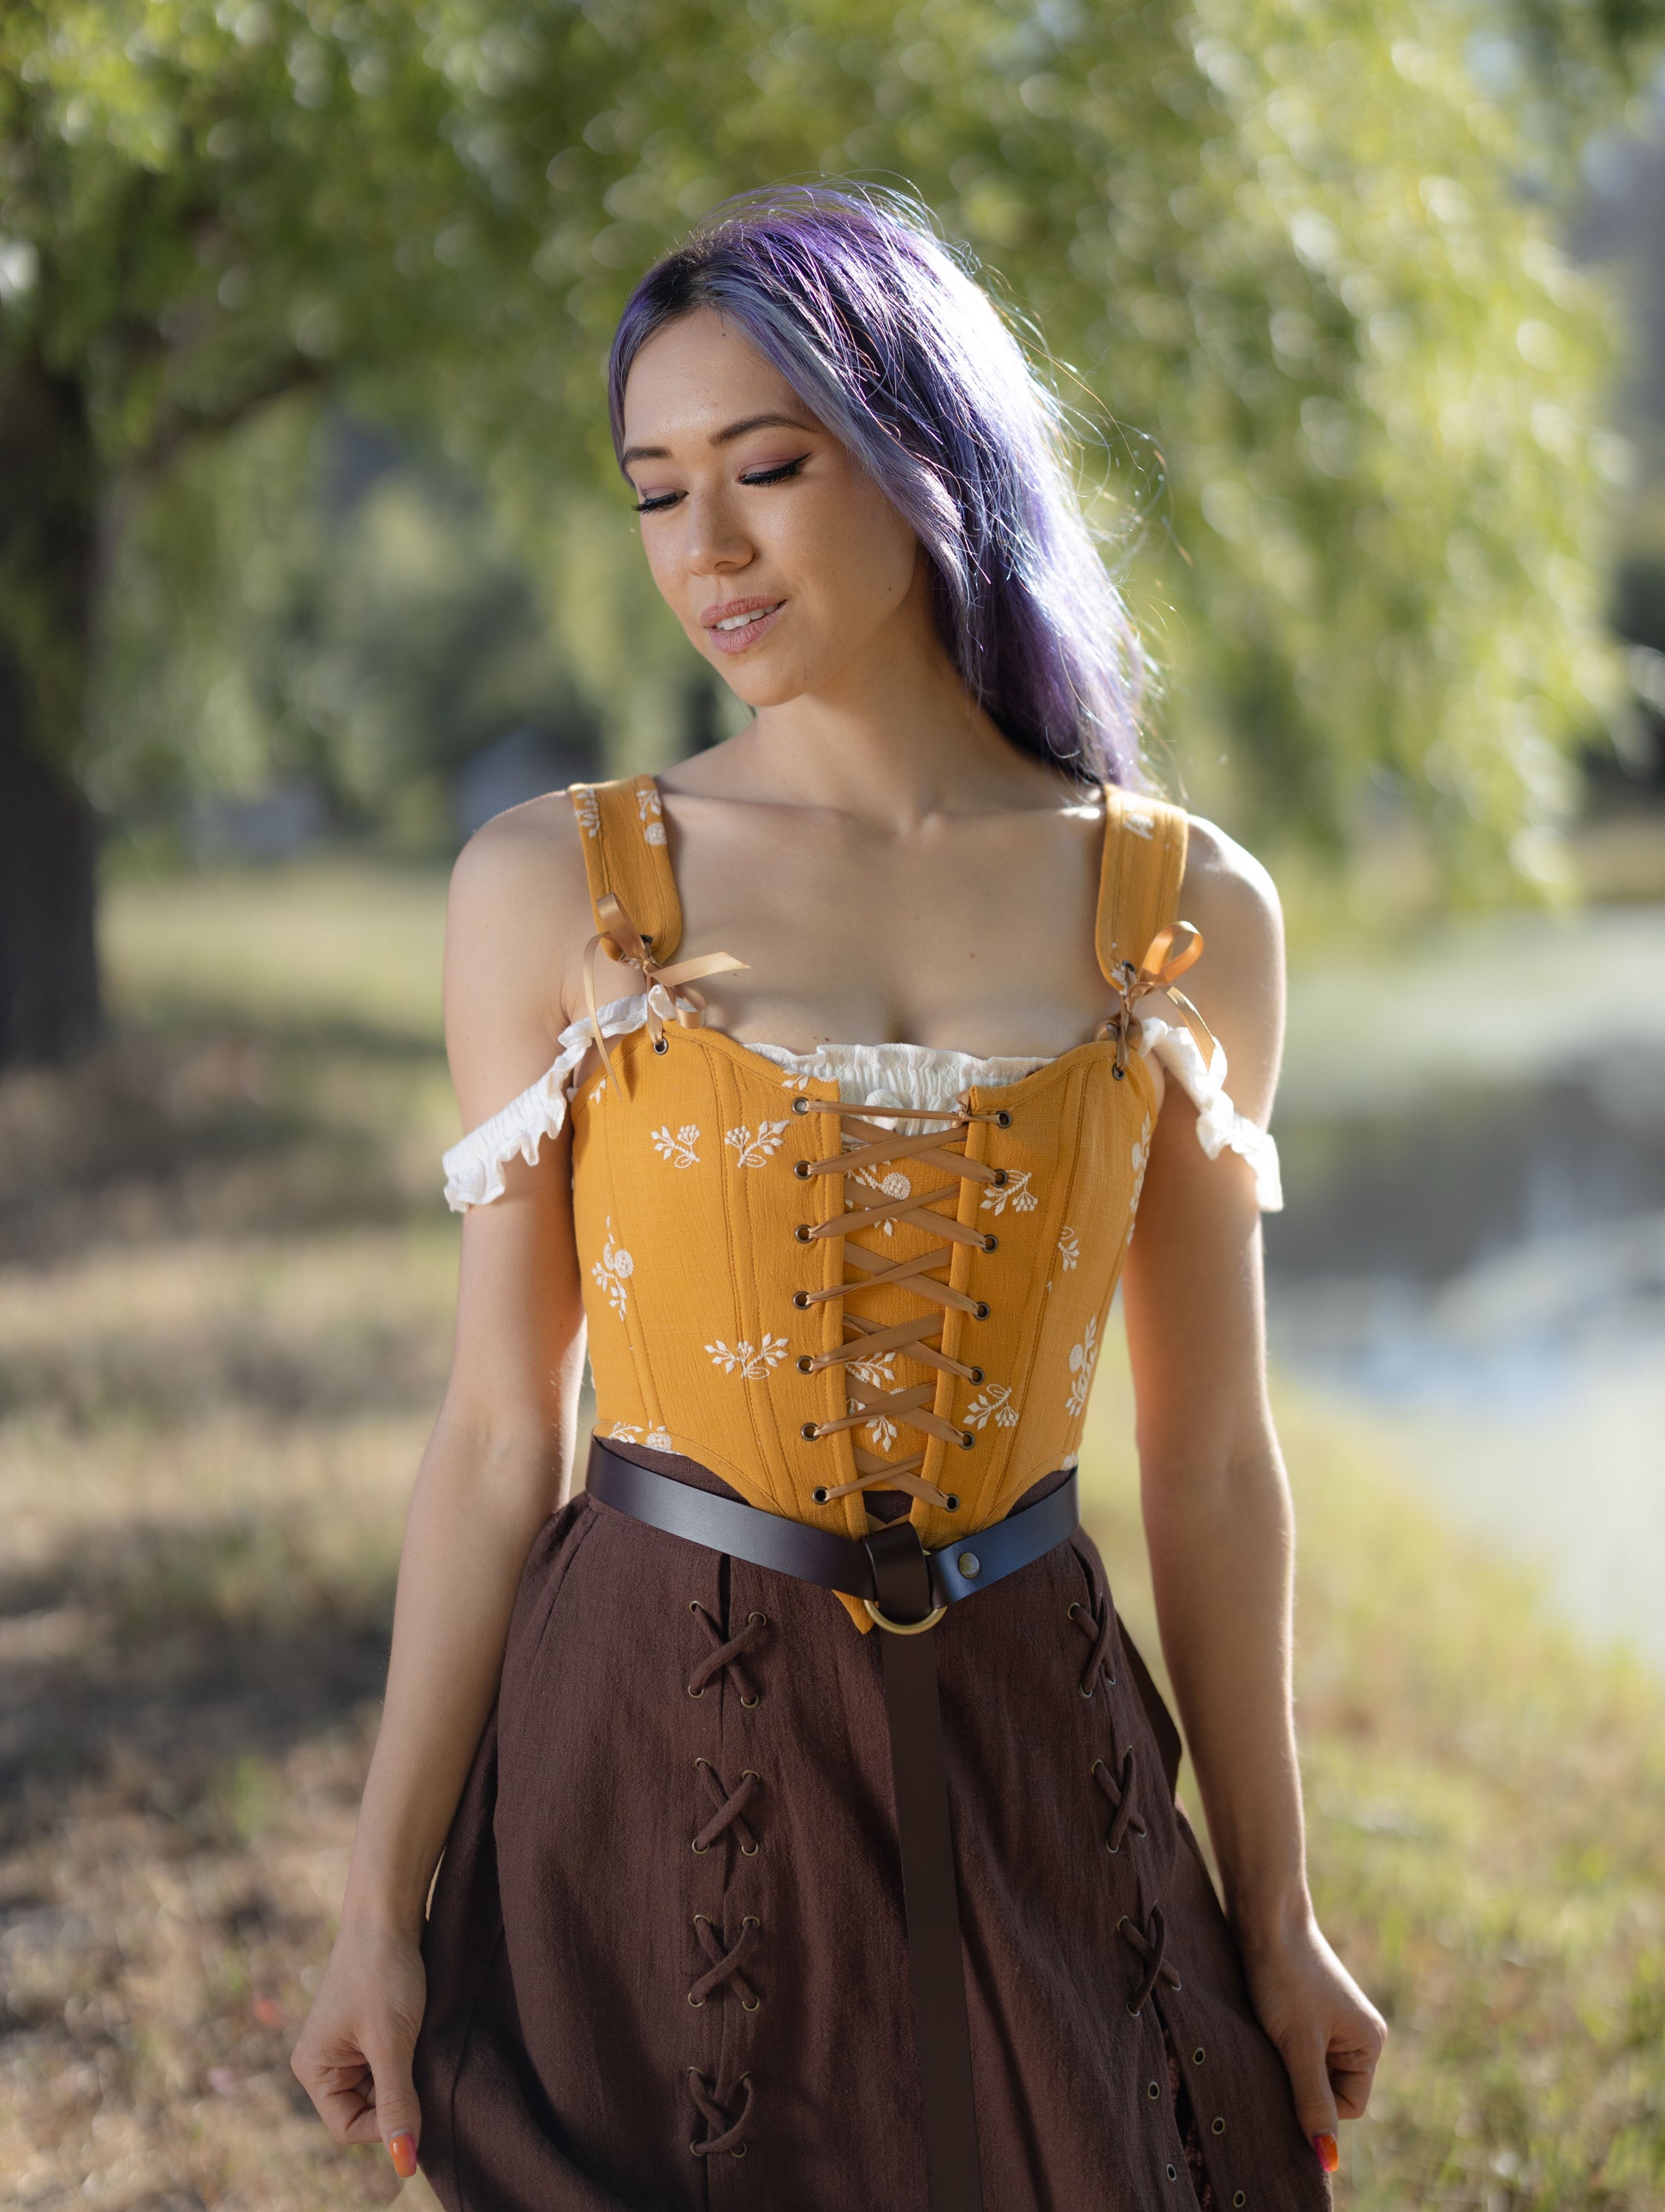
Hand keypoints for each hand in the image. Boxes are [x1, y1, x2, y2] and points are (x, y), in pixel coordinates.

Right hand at [291, 1917, 427, 2179]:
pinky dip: (408, 2056)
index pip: (349, 2128)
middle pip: (366, 2109)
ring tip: (418, 2039)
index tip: (418, 2098)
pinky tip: (420, 2033)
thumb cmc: (384, 1971)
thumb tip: (405, 2164)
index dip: (386, 2124)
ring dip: (405, 2073)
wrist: (390, 1909)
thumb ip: (397, 2103)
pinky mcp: (368, 2027)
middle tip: (420, 2060)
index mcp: (313, 2068)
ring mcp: (346, 2044)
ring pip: (382, 2086)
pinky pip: (389, 2062)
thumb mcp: (393, 2042)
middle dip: (397, 2095)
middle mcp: (324, 2060)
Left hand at [1240, 1908, 1386, 2170]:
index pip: (1349, 2107)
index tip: (1289, 2071)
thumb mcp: (1298, 2046)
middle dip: (1300, 2081)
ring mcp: (1334, 2020)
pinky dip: (1281, 2044)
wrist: (1264, 1916)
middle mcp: (1359, 2034)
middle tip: (1276, 2051)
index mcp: (1370, 2043)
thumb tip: (1328, 2160)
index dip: (1316, 2102)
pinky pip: (1299, 2048)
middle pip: (1329, 2090)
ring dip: (1288, 2062)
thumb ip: (1313, 2102)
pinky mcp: (1309, 2009)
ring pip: (1310, 2070)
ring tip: (1271, 2031)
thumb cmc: (1284, 1978)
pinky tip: (1266, 2022)